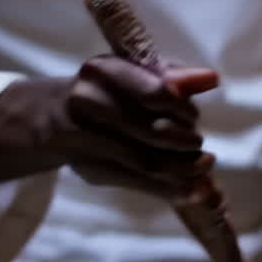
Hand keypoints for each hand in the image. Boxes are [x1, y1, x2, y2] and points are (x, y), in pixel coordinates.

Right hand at [0, 55, 218, 198]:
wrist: (51, 118)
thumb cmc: (105, 89)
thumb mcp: (133, 72)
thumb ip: (172, 75)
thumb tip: (210, 79)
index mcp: (103, 71)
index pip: (154, 93)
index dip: (182, 108)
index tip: (193, 115)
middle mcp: (88, 103)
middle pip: (153, 131)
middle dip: (186, 141)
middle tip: (198, 143)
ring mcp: (85, 140)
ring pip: (148, 161)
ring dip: (184, 168)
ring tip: (204, 166)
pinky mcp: (91, 171)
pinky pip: (139, 183)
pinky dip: (171, 188)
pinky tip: (193, 190)